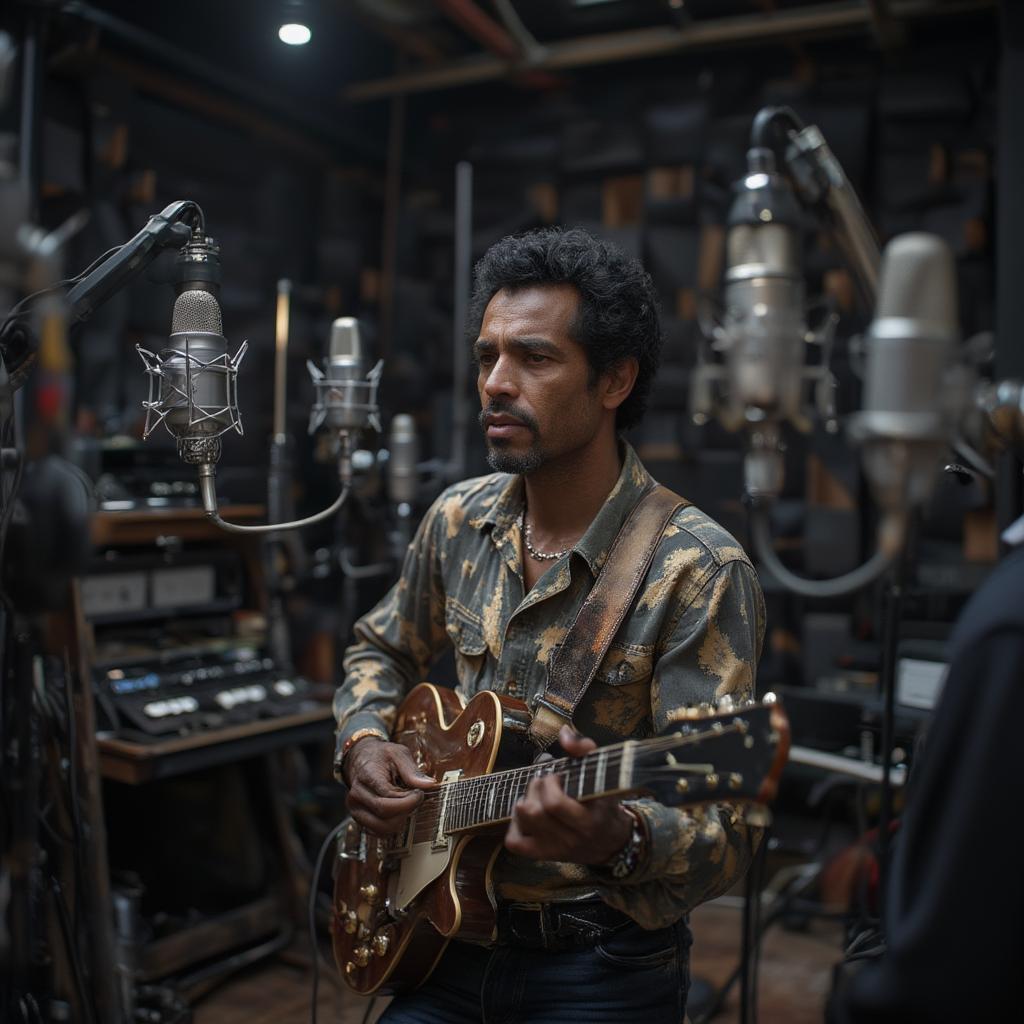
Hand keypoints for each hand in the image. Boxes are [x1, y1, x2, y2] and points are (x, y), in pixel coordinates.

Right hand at [343, 738, 435, 834]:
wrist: (361, 759)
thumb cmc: (381, 756)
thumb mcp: (398, 753)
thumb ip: (412, 771)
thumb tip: (430, 785)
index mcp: (366, 775)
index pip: (387, 797)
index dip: (408, 800)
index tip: (420, 793)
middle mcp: (357, 795)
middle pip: (384, 814)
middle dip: (406, 809)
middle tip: (415, 799)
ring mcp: (356, 809)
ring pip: (381, 827)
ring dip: (400, 820)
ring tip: (407, 805)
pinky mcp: (359, 819)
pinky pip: (378, 832)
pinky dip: (392, 826)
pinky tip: (398, 812)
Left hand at [504, 725, 633, 863]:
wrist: (611, 840)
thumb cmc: (604, 802)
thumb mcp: (603, 775)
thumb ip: (585, 750)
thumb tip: (563, 733)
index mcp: (587, 820)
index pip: (555, 804)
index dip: (549, 783)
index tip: (557, 775)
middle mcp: (570, 838)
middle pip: (534, 811)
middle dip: (535, 786)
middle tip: (546, 781)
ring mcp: (555, 848)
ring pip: (524, 821)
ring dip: (524, 800)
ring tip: (537, 794)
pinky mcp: (543, 854)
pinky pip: (515, 842)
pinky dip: (515, 825)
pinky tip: (528, 814)